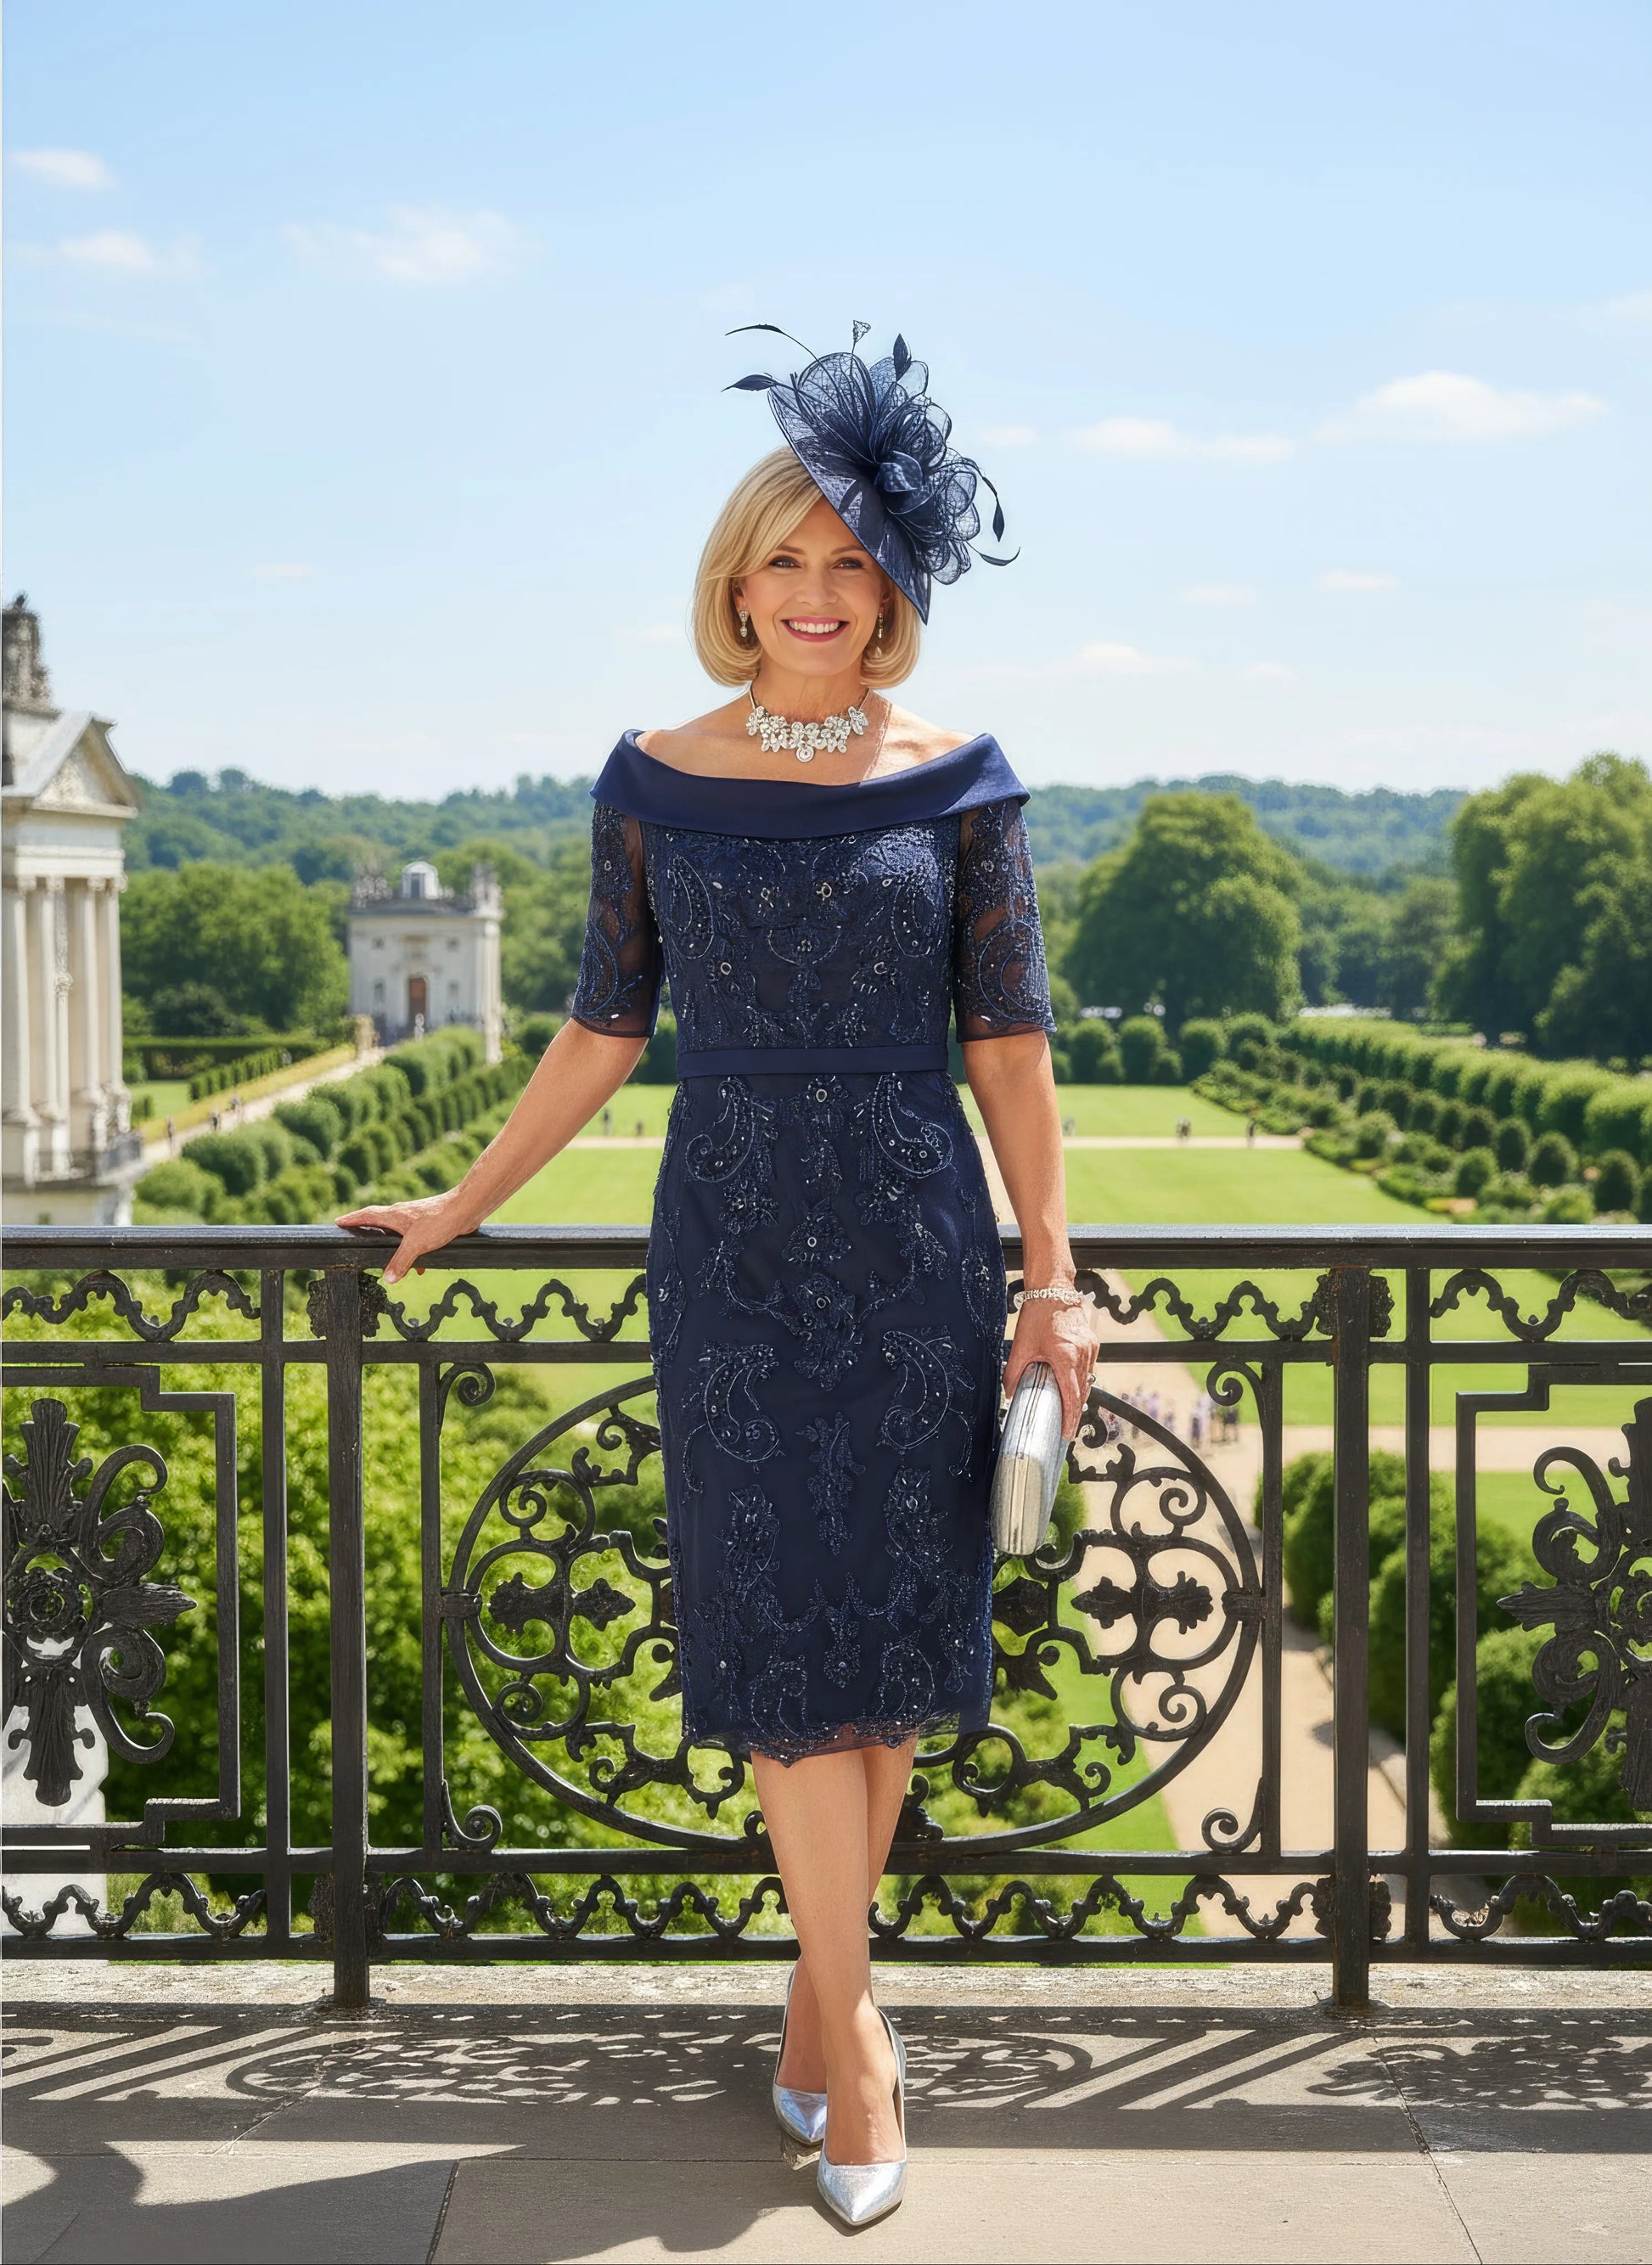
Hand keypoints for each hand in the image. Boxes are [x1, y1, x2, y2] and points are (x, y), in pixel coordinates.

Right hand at [335, 1191, 474, 1285]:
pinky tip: (420, 1266)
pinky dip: (412, 1250)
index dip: (352, 1219)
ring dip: (392, 1244)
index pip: (367, 1215)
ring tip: (387, 1257)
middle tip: (356, 1233)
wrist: (466, 1209)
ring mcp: (416, 1218)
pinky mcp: (429, 1224)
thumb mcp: (416, 1245)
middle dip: (368, 1229)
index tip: (339, 1221)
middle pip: (379, 1220)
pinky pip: (414, 1238)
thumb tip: (387, 1279)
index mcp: (394, 1215)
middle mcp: (403, 1214)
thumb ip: (400, 1262)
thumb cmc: (439, 1221)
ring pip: (398, 1231)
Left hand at [1003, 1293, 1100, 1438]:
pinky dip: (1082, 1380)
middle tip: (1065, 1428)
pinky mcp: (1092, 1343)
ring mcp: (1090, 1349)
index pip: (1072, 1397)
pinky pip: (1089, 1369)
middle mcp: (1082, 1355)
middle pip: (1082, 1393)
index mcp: (1066, 1358)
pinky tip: (1072, 1386)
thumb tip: (1009, 1393)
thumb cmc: (1037, 1316)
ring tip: (1068, 1411)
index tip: (1066, 1433)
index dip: (1070, 1418)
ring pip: (1088, 1381)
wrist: (1053, 1290)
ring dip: (1079, 1396)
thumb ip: (1013, 1373)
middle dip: (1074, 1412)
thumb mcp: (1021, 1346)